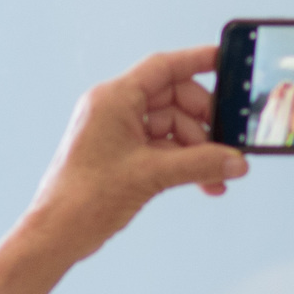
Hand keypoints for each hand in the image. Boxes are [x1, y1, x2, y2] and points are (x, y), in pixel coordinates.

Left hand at [23, 45, 249, 261]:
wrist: (57, 233)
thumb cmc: (84, 198)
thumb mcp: (151, 175)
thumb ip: (199, 164)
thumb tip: (235, 161)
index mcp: (114, 99)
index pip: (163, 67)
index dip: (196, 61)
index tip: (225, 61)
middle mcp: (114, 109)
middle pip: (173, 100)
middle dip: (202, 124)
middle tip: (225, 145)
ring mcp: (117, 132)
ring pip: (171, 128)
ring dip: (197, 151)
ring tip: (216, 176)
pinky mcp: (121, 155)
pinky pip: (161, 149)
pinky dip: (183, 163)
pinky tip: (202, 182)